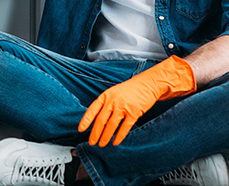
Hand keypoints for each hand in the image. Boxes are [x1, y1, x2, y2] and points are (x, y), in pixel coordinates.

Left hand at [78, 55, 195, 146]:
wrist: (148, 84)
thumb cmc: (130, 90)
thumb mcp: (114, 93)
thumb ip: (106, 105)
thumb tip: (98, 122)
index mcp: (106, 96)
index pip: (92, 109)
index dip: (86, 120)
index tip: (80, 129)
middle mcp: (112, 101)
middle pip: (101, 120)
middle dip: (95, 133)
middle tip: (92, 142)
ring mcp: (123, 107)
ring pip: (111, 126)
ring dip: (105, 137)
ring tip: (102, 144)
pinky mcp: (133, 113)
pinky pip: (124, 127)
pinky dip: (119, 136)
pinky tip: (115, 142)